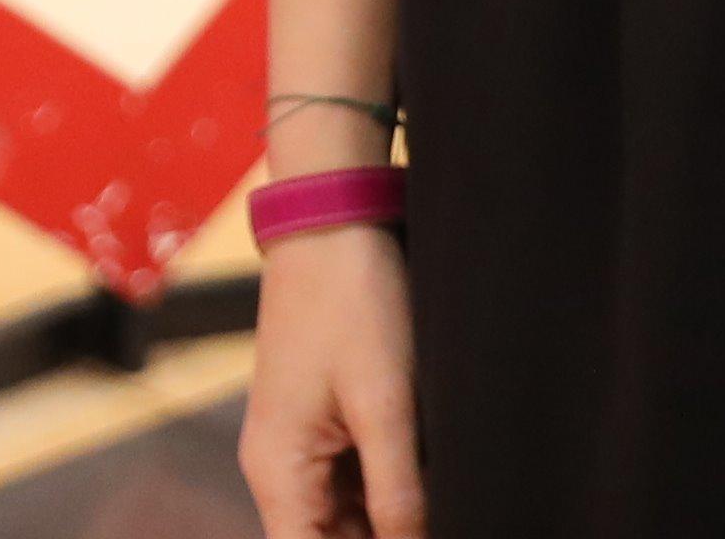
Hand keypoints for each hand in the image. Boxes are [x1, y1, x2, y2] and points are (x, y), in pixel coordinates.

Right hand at [239, 223, 423, 538]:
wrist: (332, 217)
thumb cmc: (353, 301)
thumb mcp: (386, 404)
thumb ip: (400, 493)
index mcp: (279, 473)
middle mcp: (278, 470)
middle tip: (445, 522)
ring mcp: (299, 447)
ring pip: (344, 523)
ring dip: (391, 527)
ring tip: (444, 510)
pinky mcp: (321, 424)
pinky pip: (353, 488)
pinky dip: (390, 501)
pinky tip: (434, 494)